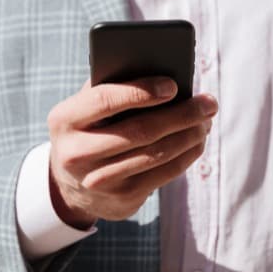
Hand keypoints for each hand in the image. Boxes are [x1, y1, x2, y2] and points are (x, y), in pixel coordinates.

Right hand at [46, 77, 217, 227]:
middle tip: (208, 102)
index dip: (141, 92)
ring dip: (189, 135)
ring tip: (206, 120)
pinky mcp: (121, 200)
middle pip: (139, 131)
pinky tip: (198, 140)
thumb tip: (165, 71)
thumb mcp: (86, 108)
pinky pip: (163, 174)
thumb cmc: (88, 129)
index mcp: (64, 119)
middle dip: (180, 115)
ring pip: (156, 155)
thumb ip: (111, 86)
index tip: (174, 85)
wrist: (71, 185)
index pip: (104, 100)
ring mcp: (98, 181)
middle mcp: (76, 154)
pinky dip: (186, 155)